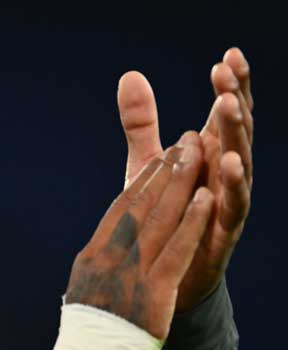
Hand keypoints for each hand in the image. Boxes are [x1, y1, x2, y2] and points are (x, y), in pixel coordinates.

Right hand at [65, 133, 211, 339]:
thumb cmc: (92, 321)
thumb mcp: (87, 282)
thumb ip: (101, 254)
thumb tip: (112, 231)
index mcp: (95, 252)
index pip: (122, 207)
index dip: (143, 180)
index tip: (159, 157)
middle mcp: (112, 256)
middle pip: (142, 204)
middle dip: (165, 170)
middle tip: (183, 142)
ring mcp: (133, 271)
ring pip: (160, 219)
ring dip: (180, 184)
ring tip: (196, 156)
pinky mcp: (155, 290)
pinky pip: (176, 249)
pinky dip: (191, 222)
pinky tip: (203, 199)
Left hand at [116, 48, 252, 311]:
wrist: (162, 274)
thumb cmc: (160, 213)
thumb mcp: (148, 163)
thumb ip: (142, 123)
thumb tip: (130, 74)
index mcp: (210, 156)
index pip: (224, 114)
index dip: (230, 85)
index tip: (229, 54)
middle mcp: (225, 175)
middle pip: (236, 132)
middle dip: (233, 100)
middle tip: (227, 73)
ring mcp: (228, 203)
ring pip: (239, 164)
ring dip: (235, 134)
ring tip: (229, 106)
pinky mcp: (223, 232)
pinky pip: (232, 206)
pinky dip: (231, 185)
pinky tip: (227, 164)